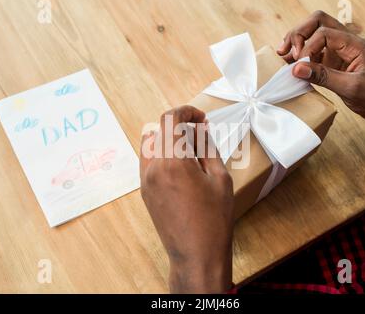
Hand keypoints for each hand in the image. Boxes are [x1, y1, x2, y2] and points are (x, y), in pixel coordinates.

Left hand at [140, 105, 233, 292]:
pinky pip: (148, 160)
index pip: (171, 119)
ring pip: (150, 143)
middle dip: (180, 124)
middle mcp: (153, 167)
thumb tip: (201, 129)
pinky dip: (161, 153)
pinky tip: (180, 165)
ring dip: (168, 138)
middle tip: (200, 133)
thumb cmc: (214, 218)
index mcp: (173, 161)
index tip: (201, 117)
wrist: (196, 254)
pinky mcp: (144, 191)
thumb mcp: (220, 178)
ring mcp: (145, 180)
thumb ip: (208, 148)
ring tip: (189, 149)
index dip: (187, 111)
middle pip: (159, 129)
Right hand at [277, 10, 364, 134]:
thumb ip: (323, 76)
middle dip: (298, 33)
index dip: (308, 46)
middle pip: (318, 23)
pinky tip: (290, 64)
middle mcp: (346, 43)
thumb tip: (296, 69)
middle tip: (285, 51)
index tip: (300, 64)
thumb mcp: (350, 88)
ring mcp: (338, 51)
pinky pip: (313, 52)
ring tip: (283, 55)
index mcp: (355, 44)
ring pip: (313, 34)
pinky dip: (300, 55)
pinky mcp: (332, 62)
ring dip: (297, 41)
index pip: (324, 33)